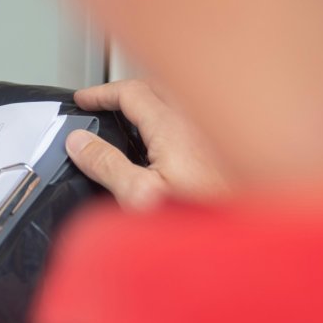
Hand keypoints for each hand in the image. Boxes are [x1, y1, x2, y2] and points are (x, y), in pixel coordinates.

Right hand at [66, 80, 227, 209]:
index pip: (130, 92)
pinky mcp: (222, 152)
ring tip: (131, 117)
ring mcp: (212, 135)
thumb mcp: (140, 194)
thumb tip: (79, 142)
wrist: (243, 235)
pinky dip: (169, 119)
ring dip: (150, 102)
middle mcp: (197, 122)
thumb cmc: (202, 218)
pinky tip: (166, 143)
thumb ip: (106, 165)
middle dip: (126, 91)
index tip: (84, 100)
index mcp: (172, 127)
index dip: (101, 93)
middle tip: (105, 103)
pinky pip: (191, 119)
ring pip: (177, 101)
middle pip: (156, 87)